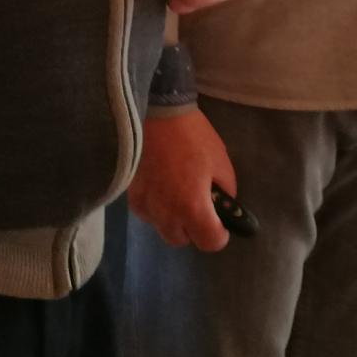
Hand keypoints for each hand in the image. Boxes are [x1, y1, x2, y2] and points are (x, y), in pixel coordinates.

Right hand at [131, 108, 237, 250]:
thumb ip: (225, 191)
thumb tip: (222, 204)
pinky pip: (148, 214)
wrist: (157, 112)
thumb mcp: (221, 162)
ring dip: (175, 220)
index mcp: (193, 208)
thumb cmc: (193, 136)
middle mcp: (167, 215)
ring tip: (178, 194)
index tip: (221, 221)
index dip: (220, 234)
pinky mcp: (132, 197)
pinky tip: (161, 187)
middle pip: (183, 240)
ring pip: (164, 229)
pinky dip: (157, 209)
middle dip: (194, 228)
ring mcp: (146, 207)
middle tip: (199, 205)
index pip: (210, 243)